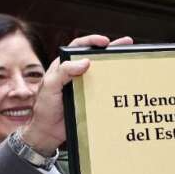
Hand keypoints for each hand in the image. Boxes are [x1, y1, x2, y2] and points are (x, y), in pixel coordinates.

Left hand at [21, 34, 132, 153]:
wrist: (47, 132)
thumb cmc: (44, 107)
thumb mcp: (50, 86)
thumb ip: (63, 71)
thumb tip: (85, 61)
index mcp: (64, 66)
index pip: (78, 47)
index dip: (92, 41)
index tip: (104, 41)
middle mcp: (75, 74)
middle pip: (95, 57)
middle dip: (111, 48)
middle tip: (127, 43)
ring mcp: (84, 87)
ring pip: (102, 72)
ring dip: (115, 66)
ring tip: (130, 59)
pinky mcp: (90, 99)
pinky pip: (104, 90)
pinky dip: (114, 86)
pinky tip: (125, 84)